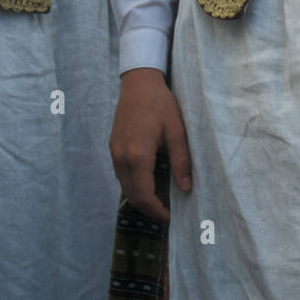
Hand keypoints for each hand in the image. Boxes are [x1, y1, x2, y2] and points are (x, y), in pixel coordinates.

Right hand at [110, 68, 191, 221]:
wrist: (139, 82)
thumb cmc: (160, 103)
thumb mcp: (176, 131)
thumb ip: (181, 161)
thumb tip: (186, 189)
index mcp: (138, 155)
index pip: (144, 195)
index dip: (156, 210)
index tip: (170, 217)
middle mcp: (122, 157)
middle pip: (132, 195)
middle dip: (148, 208)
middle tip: (166, 213)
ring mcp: (114, 152)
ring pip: (124, 186)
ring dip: (140, 197)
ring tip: (158, 200)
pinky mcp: (113, 146)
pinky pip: (121, 174)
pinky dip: (133, 184)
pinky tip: (147, 181)